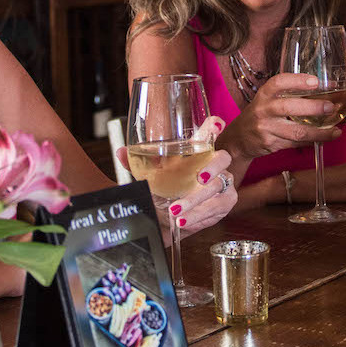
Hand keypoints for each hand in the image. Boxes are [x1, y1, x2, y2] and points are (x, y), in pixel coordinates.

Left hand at [117, 116, 237, 235]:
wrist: (166, 221)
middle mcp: (213, 165)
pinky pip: (217, 208)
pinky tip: (183, 221)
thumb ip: (136, 164)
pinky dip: (198, 216)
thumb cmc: (163, 193)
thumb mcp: (149, 178)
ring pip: (218, 187)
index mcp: (196, 152)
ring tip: (176, 211)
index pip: (210, 132)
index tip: (216, 125)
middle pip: (223, 158)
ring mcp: (222, 184)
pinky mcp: (224, 203)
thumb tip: (121, 152)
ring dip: (196, 201)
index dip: (215, 127)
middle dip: (212, 168)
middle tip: (199, 179)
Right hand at [220, 72, 345, 159]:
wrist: (238, 139)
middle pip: (289, 107)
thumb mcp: (267, 100)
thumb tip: (323, 88)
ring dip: (319, 132)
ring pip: (296, 131)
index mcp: (264, 94)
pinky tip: (325, 138)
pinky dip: (312, 141)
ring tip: (336, 131)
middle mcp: (263, 110)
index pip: (279, 83)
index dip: (297, 80)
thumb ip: (288, 94)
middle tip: (331, 107)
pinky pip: (295, 143)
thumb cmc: (260, 115)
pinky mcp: (271, 144)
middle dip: (313, 107)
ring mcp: (266, 128)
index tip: (316, 81)